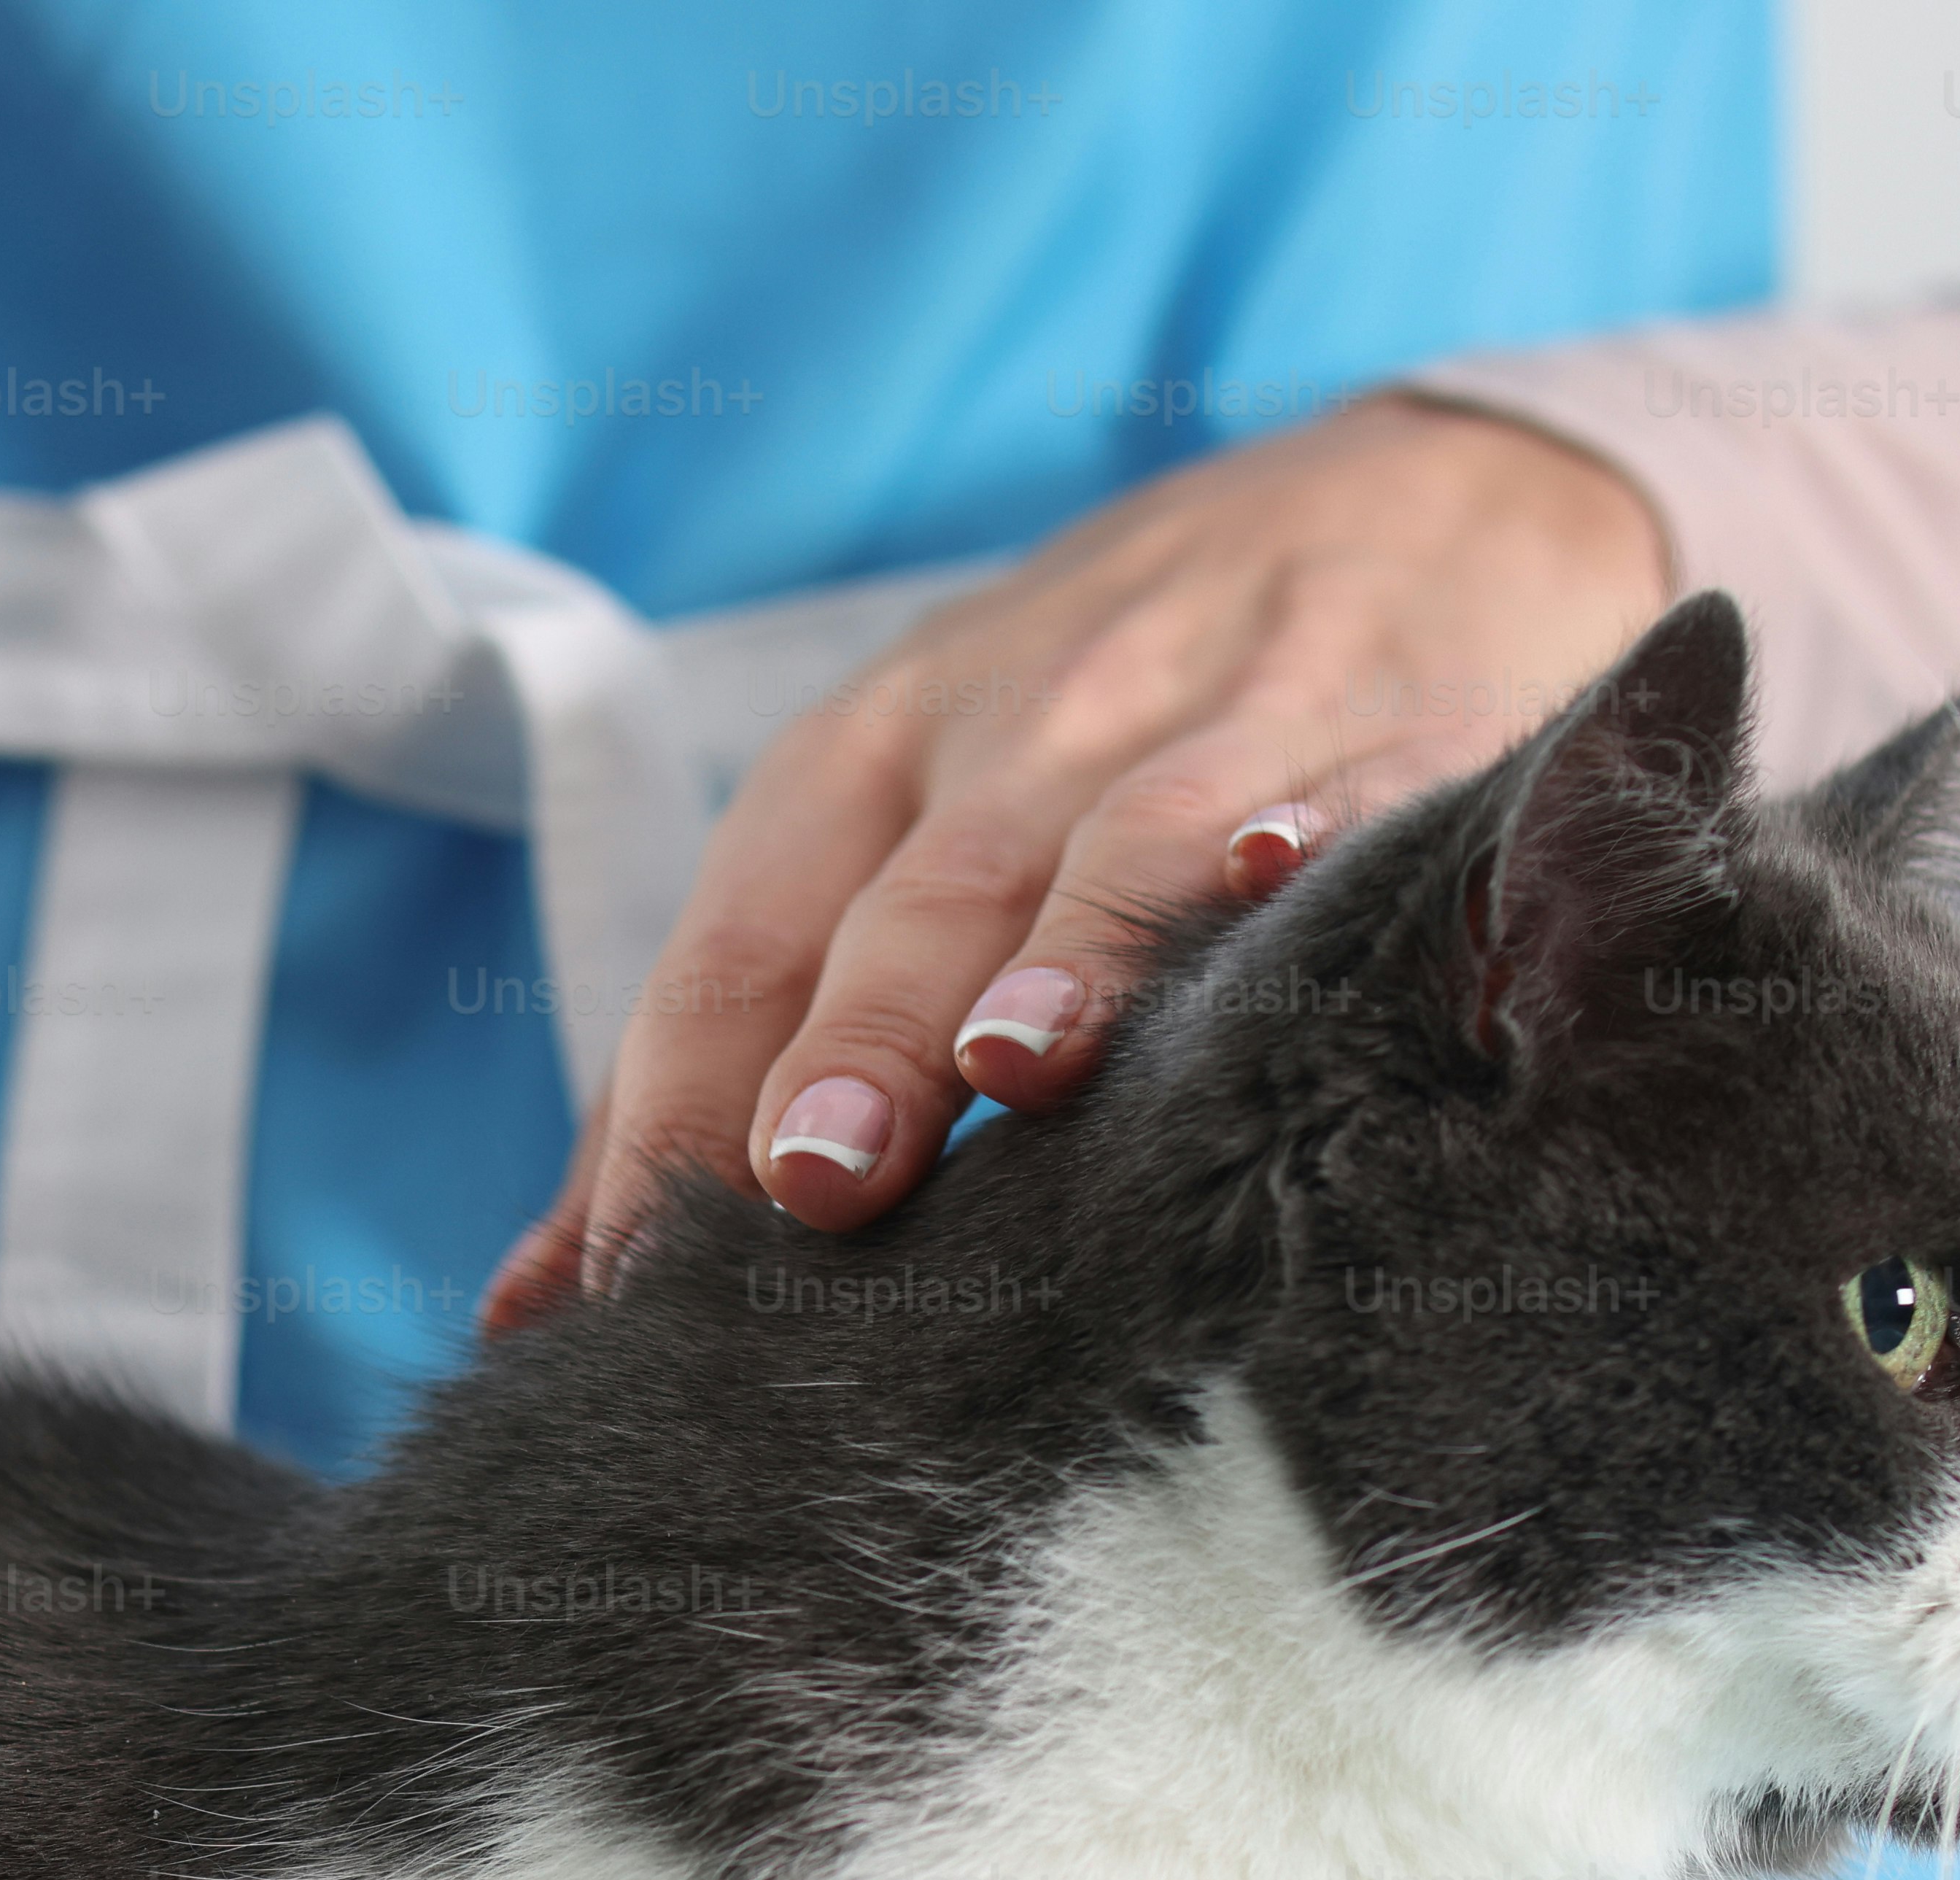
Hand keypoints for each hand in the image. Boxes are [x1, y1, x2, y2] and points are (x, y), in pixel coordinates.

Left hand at [482, 394, 1671, 1321]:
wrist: (1421, 495)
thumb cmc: (1108, 724)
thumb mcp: (905, 834)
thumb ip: (735, 1059)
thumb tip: (538, 1304)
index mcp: (869, 764)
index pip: (741, 945)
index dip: (680, 1108)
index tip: (629, 1279)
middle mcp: (1012, 730)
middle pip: (911, 900)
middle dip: (853, 1042)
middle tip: (811, 1185)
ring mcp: (1196, 720)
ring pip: (1104, 844)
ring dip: (1056, 954)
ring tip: (1012, 1068)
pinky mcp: (1378, 718)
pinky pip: (1329, 788)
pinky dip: (1295, 838)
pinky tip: (1275, 884)